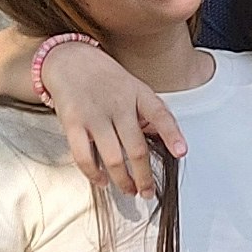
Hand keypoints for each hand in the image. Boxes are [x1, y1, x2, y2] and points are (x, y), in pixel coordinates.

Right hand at [35, 40, 190, 194]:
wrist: (69, 60)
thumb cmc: (105, 78)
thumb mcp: (133, 87)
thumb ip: (148, 112)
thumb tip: (166, 140)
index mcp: (137, 93)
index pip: (160, 114)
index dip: (172, 135)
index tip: (181, 152)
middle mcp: (118, 104)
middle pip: (136, 148)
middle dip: (145, 176)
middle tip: (148, 191)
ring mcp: (95, 115)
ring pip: (113, 158)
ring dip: (123, 181)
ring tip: (130, 191)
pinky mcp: (73, 123)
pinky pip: (84, 156)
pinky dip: (94, 174)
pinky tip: (102, 181)